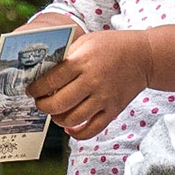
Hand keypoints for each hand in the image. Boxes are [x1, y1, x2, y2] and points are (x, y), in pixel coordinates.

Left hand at [28, 29, 152, 138]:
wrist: (144, 56)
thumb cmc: (111, 46)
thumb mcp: (86, 42)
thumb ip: (66, 57)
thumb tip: (41, 73)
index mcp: (82, 62)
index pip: (50, 81)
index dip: (36, 89)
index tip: (31, 90)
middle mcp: (92, 82)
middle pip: (58, 104)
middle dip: (43, 106)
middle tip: (40, 103)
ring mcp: (104, 98)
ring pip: (72, 119)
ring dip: (57, 119)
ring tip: (55, 113)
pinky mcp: (113, 110)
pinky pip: (91, 130)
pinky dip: (76, 133)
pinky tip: (70, 127)